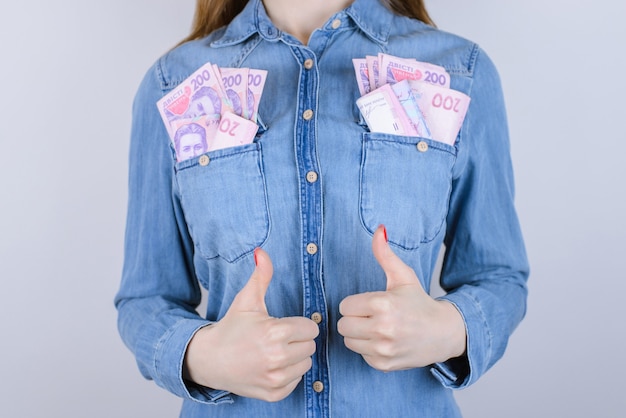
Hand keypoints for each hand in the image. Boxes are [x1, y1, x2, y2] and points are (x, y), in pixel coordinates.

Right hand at [183, 248, 318, 401]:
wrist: (209, 360)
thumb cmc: (232, 328)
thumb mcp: (247, 300)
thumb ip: (261, 276)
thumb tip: (262, 252)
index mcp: (274, 333)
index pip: (311, 328)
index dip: (298, 324)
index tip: (282, 325)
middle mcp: (277, 358)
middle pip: (311, 346)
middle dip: (297, 340)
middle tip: (276, 339)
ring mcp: (275, 378)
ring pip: (306, 364)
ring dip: (294, 358)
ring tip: (273, 352)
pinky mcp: (273, 393)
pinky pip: (297, 382)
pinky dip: (288, 375)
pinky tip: (271, 367)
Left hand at [337, 225, 465, 371]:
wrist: (444, 333)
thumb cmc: (419, 302)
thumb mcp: (403, 276)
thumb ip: (385, 254)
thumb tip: (379, 229)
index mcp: (383, 304)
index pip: (345, 306)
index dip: (356, 303)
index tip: (371, 303)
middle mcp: (382, 328)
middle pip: (343, 325)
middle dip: (354, 319)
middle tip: (372, 316)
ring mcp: (384, 349)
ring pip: (349, 341)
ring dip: (359, 335)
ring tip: (378, 328)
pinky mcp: (384, 364)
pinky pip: (361, 355)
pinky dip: (369, 349)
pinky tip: (385, 341)